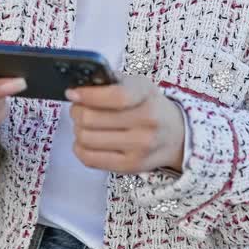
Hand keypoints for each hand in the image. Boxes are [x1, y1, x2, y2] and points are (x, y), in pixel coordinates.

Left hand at [66, 75, 185, 174]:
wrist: (175, 135)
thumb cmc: (149, 106)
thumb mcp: (138, 85)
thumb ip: (110, 82)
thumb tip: (79, 87)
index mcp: (146, 95)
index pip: (114, 96)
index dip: (87, 95)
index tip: (72, 93)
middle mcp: (147, 122)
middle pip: (91, 118)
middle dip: (77, 111)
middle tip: (78, 108)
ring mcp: (140, 147)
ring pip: (86, 138)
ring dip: (77, 129)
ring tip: (84, 125)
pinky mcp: (130, 166)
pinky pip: (89, 159)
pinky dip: (80, 148)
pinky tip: (86, 141)